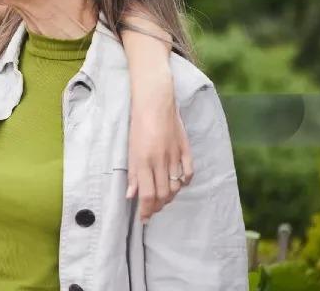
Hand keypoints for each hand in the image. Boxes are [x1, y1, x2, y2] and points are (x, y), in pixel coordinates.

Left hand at [126, 74, 193, 223]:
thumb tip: (131, 195)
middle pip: (163, 194)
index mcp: (143, 161)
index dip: (146, 210)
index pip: (147, 195)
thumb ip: (132, 173)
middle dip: (157, 207)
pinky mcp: (185, 149)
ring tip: (163, 199)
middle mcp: (160, 160)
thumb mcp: (130, 149)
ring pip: (176, 186)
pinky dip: (184, 182)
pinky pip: (189, 173)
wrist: (155, 101)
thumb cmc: (138, 123)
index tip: (144, 218)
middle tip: (152, 210)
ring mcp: (175, 155)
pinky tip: (179, 184)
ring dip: (170, 197)